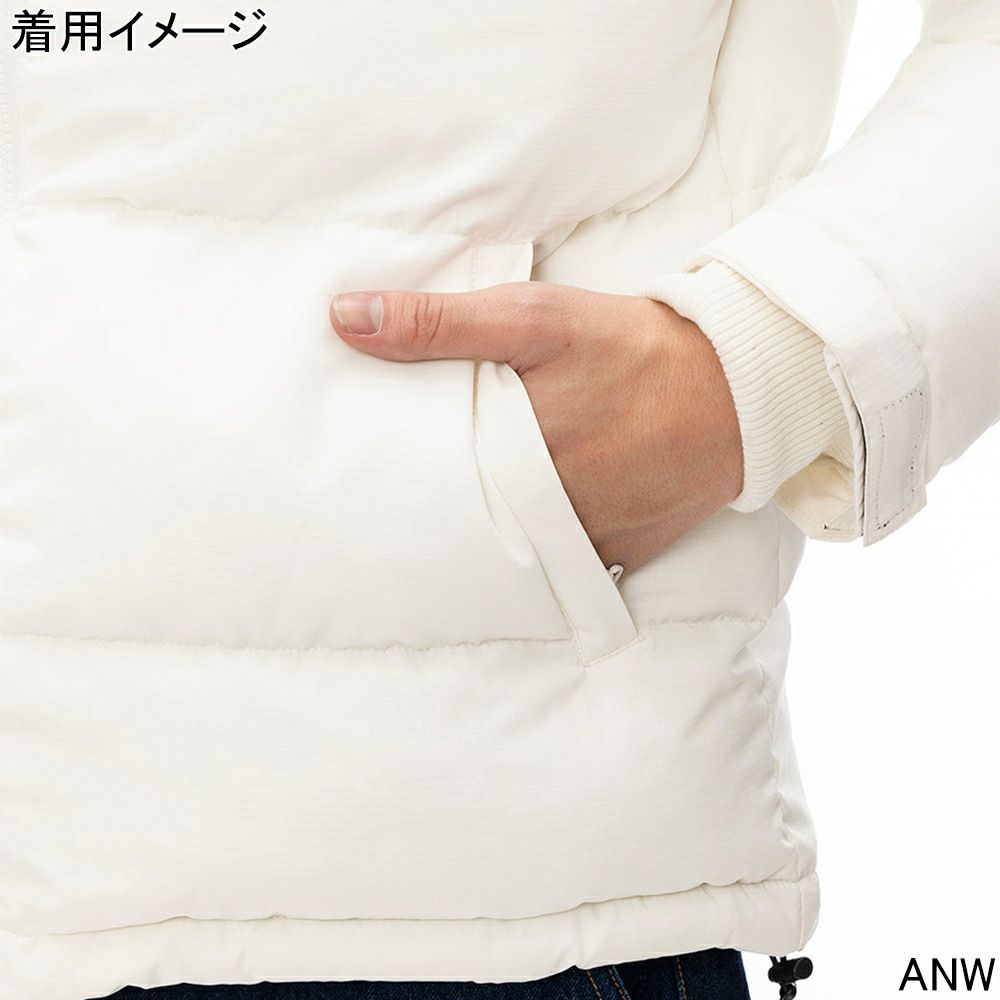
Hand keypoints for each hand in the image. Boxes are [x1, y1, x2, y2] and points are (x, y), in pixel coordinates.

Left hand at [329, 282, 743, 573]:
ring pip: (515, 556)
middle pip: (469, 527)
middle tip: (393, 514)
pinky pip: (569, 570)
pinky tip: (523, 550)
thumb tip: (344, 319)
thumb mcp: (532, 319)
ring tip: (446, 535)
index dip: (391, 485)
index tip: (363, 484)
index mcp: (511, 454)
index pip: (426, 485)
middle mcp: (544, 509)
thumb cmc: (629, 347)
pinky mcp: (623, 550)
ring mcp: (586, 538)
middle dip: (433, 522)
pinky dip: (545, 562)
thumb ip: (437, 323)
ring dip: (487, 546)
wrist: (736, 387)